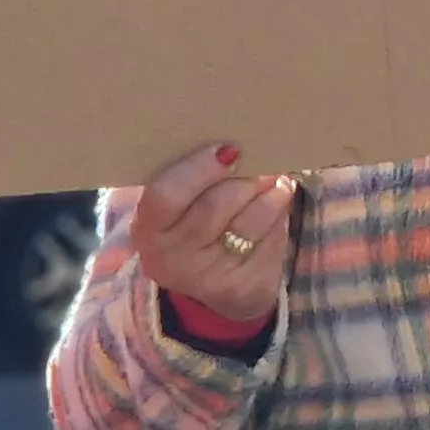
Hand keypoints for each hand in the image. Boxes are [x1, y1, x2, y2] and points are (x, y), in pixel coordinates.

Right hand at [135, 141, 295, 323]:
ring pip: (249, 223)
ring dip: (270, 196)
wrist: (216, 285)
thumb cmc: (195, 226)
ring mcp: (207, 275)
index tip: (228, 149)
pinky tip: (279, 205)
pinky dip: (280, 218)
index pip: (166, 195)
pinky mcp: (242, 286)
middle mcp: (171, 256)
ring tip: (277, 182)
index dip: (198, 169)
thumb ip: (192, 177)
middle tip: (260, 164)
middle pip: (214, 206)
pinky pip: (270, 242)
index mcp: (149, 227)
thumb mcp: (180, 206)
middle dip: (244, 180)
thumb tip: (232, 143)